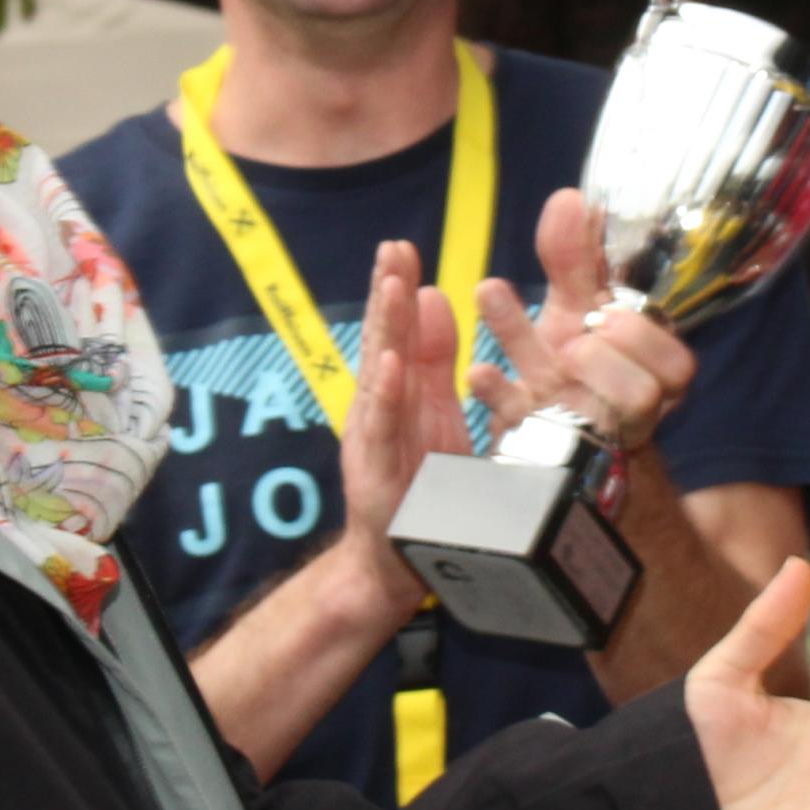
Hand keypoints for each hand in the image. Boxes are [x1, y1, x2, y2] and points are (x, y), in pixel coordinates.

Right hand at [333, 239, 471, 553]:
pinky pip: (384, 428)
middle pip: (382, 342)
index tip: (402, 246)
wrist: (394, 563)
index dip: (397, 287)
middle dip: (386, 294)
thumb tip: (431, 294)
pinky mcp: (378, 472)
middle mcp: (379, 407)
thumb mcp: (434, 411)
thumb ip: (432, 358)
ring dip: (385, 330)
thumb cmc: (418, 485)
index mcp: (398, 390)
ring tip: (393, 287)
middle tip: (394, 249)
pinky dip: (386, 394)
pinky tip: (391, 365)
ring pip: (380, 376)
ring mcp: (375, 438)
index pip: (396, 330)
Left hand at [474, 187, 695, 452]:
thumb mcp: (577, 305)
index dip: (640, 339)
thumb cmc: (578, 357)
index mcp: (653, 374)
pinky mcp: (538, 447)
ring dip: (556, 370)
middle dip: (603, 358)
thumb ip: (576, 257)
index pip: (676, 365)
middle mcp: (625, 410)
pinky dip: (501, 394)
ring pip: (586, 414)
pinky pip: (523, 428)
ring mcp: (583, 431)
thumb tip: (570, 197)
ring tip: (542, 352)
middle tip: (573, 343)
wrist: (547, 424)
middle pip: (642, 395)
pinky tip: (479, 372)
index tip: (604, 314)